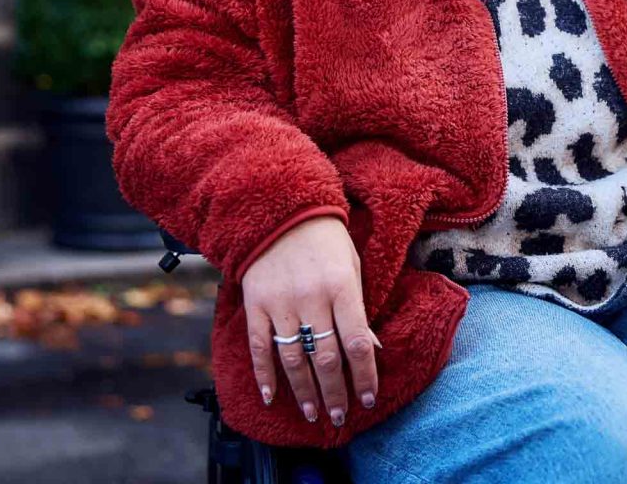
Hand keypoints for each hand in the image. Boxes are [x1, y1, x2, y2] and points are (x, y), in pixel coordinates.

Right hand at [241, 214, 381, 426]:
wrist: (281, 210)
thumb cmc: (326, 240)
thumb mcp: (352, 266)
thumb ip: (359, 308)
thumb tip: (370, 349)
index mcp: (342, 288)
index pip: (357, 342)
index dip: (364, 375)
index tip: (368, 398)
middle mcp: (312, 299)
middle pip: (326, 358)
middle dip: (335, 393)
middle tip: (340, 416)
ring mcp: (281, 303)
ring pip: (293, 358)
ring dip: (303, 391)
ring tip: (312, 413)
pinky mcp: (256, 304)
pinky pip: (259, 346)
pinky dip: (264, 374)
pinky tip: (270, 396)